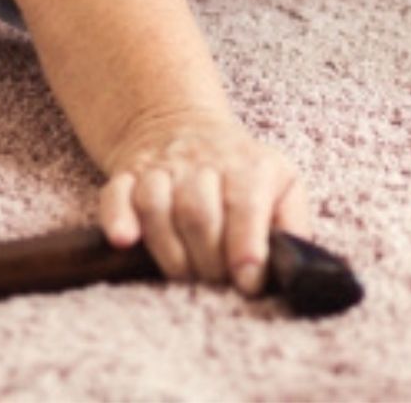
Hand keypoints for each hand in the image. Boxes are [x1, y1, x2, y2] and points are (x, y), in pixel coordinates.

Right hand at [97, 109, 310, 296]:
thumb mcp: (282, 185)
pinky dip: (117, 219)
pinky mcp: (128, 175)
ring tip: (183, 273)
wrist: (184, 126)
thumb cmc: (242, 173)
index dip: (246, 247)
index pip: (246, 204)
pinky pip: (116, 194)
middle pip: (198, 212)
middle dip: (207, 260)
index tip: (247, 283)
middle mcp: (203, 162)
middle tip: (215, 282)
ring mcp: (162, 167)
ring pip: (157, 205)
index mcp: (249, 166)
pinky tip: (125, 241)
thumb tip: (294, 265)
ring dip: (169, 250)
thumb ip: (293, 223)